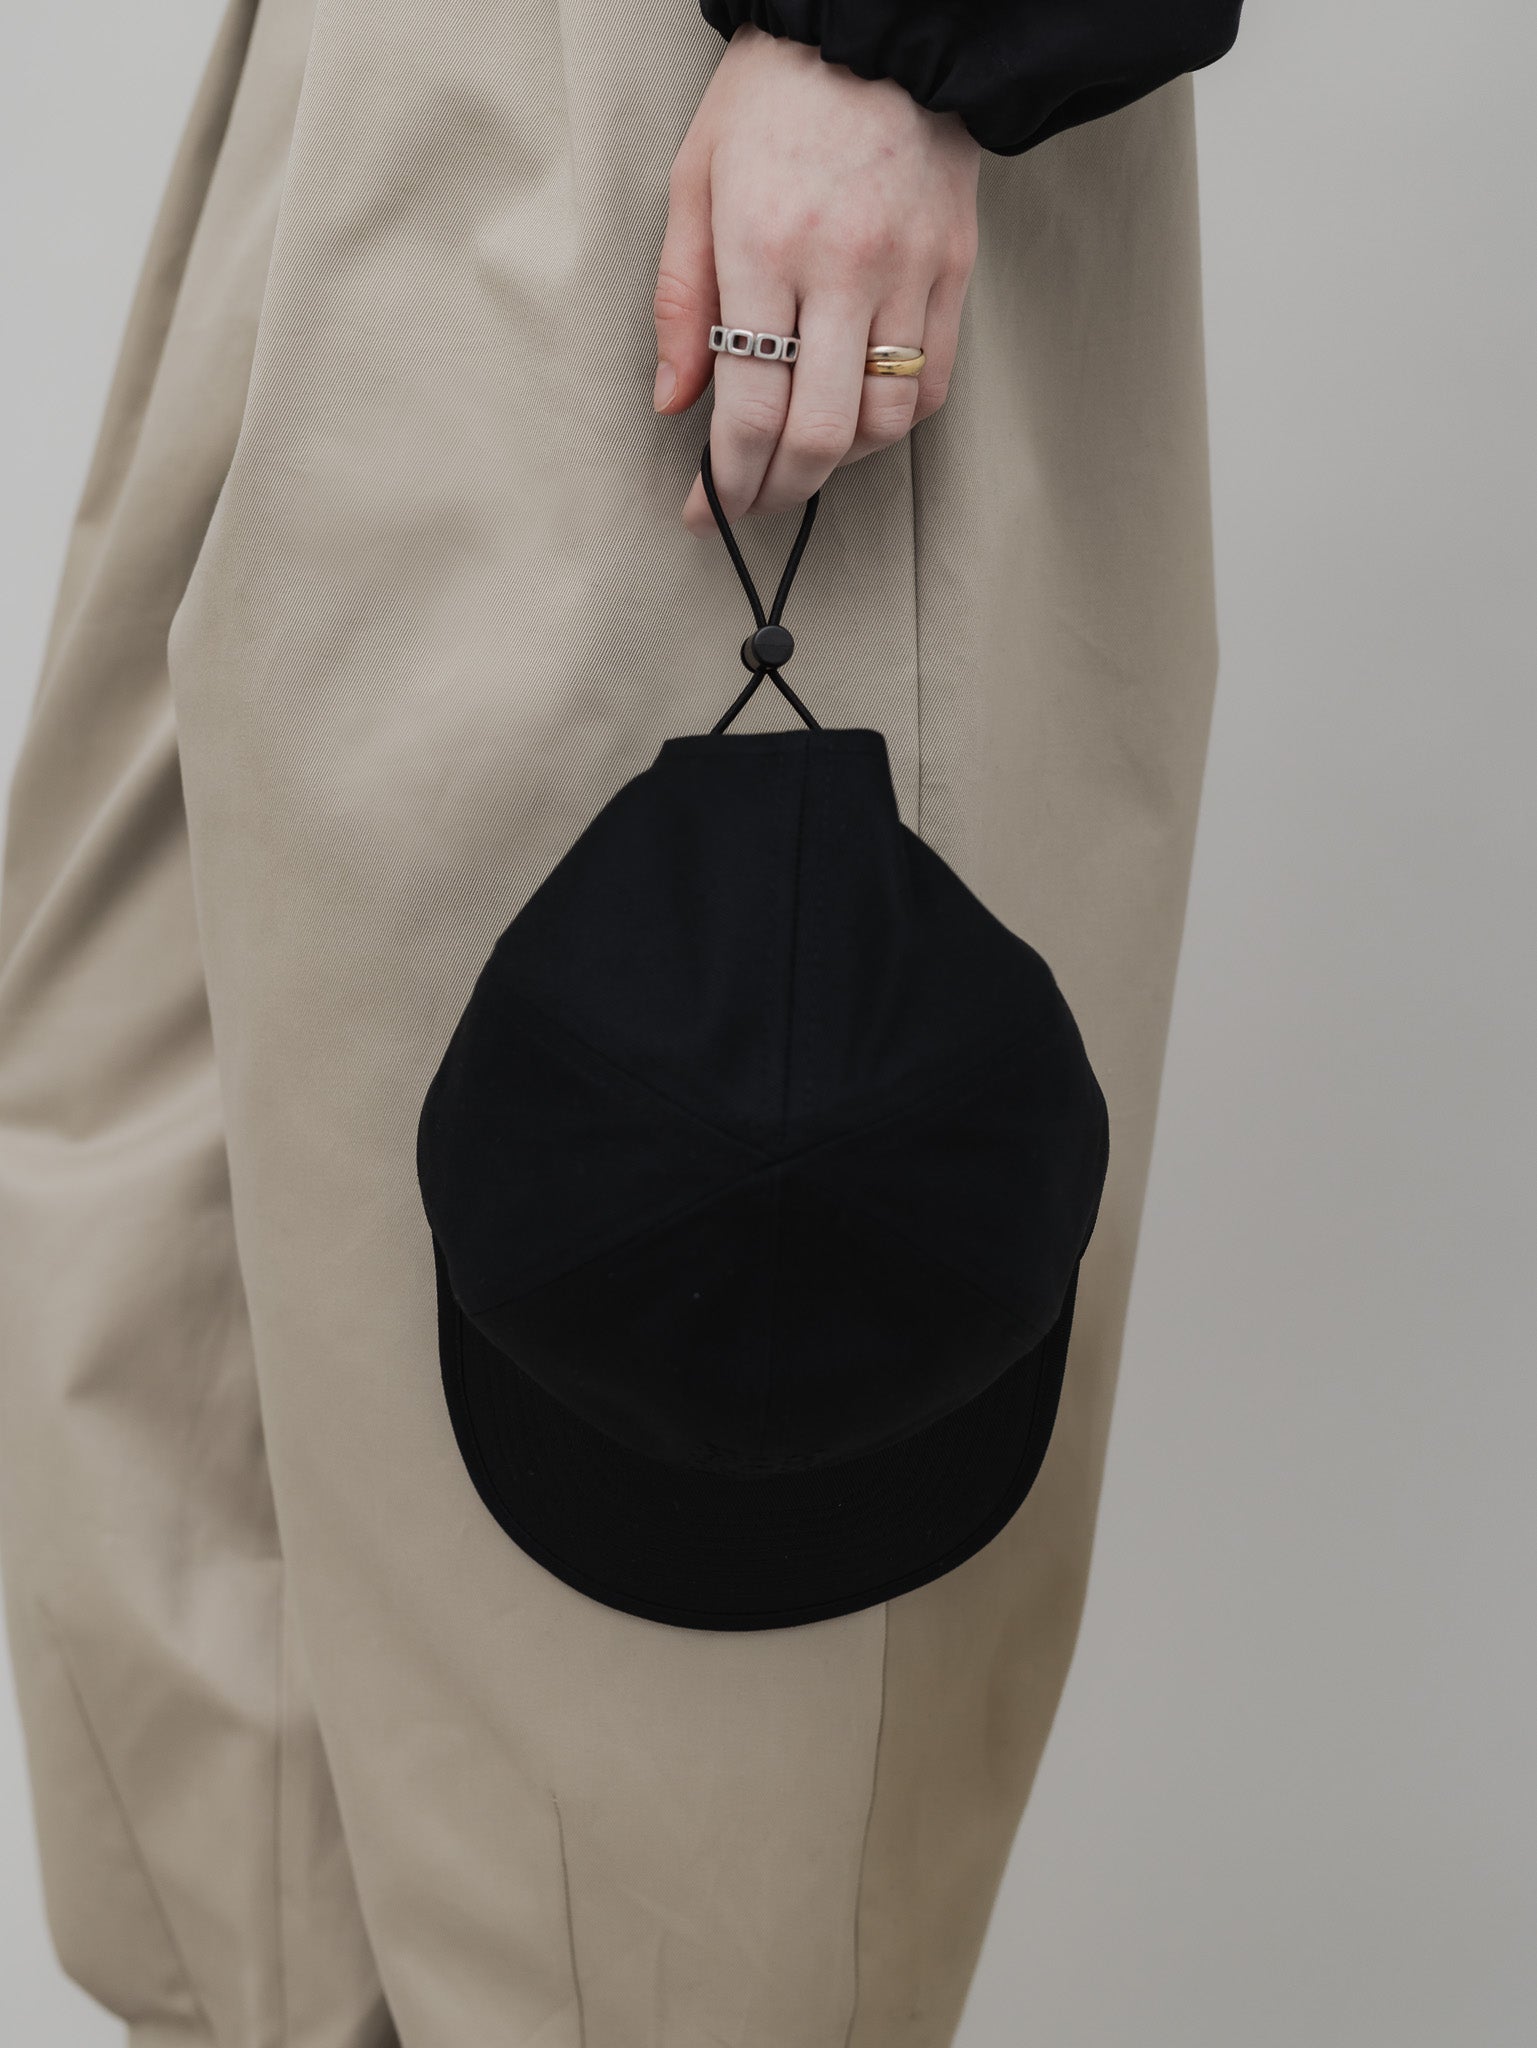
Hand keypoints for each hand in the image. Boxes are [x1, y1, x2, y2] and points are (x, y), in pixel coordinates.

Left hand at [654, 25, 981, 532]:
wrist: (877, 26)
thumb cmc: (773, 99)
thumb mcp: (694, 181)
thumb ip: (678, 299)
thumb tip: (674, 401)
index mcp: (764, 248)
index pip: (750, 408)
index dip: (725, 481)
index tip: (705, 511)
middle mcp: (842, 270)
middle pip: (820, 436)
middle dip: (778, 491)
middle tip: (750, 504)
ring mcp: (908, 274)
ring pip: (881, 423)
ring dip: (836, 466)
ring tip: (799, 463)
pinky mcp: (953, 271)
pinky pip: (931, 384)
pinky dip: (891, 426)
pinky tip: (855, 424)